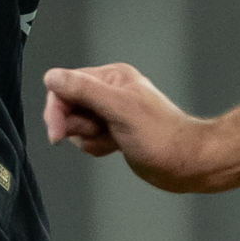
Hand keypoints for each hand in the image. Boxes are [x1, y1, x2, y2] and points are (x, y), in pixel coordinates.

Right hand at [42, 62, 204, 191]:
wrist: (186, 163)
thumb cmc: (163, 137)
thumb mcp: (119, 109)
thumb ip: (84, 91)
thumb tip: (53, 77)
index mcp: (111, 77)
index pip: (65, 85)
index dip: (57, 109)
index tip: (58, 132)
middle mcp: (110, 92)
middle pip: (68, 105)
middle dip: (76, 125)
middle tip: (97, 133)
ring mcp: (111, 113)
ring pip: (76, 124)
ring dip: (88, 138)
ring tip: (112, 140)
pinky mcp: (114, 132)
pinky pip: (88, 138)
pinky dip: (96, 146)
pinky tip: (115, 147)